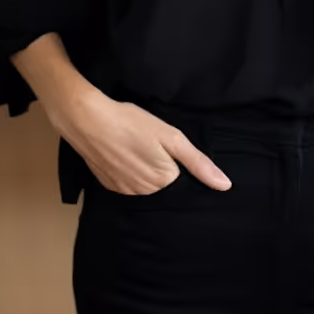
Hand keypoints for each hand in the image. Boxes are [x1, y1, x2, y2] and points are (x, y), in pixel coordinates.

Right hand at [46, 83, 231, 195]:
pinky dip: (129, 172)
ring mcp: (125, 192)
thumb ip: (198, 163)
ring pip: (147, 185)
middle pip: (165, 183)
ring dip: (146, 170)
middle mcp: (146, 193)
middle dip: (163, 166)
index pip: (183, 179)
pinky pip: (129, 184)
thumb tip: (225, 186)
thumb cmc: (131, 122)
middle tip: (151, 143)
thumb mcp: (171, 136)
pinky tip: (124, 154)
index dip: (178, 161)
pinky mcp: (110, 186)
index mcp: (164, 181)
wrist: (88, 120)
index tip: (168, 148)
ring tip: (137, 147)